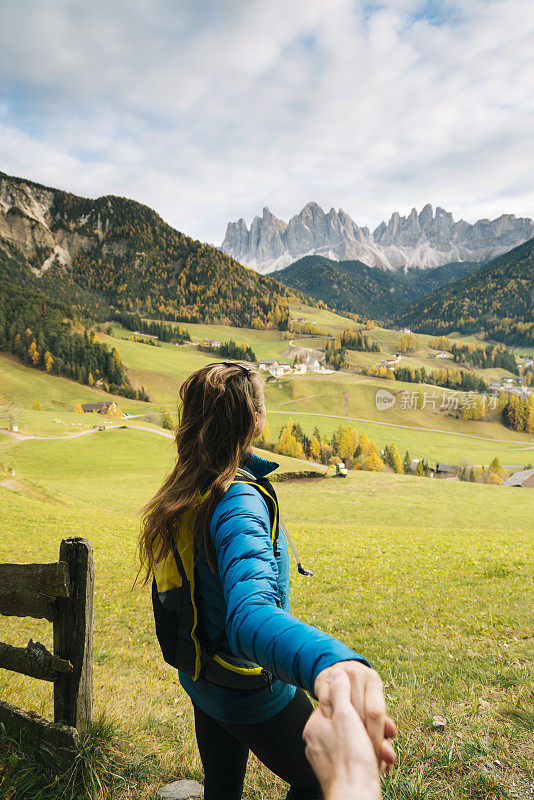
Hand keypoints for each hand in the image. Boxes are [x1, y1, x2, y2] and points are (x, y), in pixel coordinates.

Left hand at [304, 670, 380, 799]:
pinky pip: (356, 762)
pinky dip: (371, 761)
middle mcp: (317, 743)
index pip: (337, 706)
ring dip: (375, 746)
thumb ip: (340, 692)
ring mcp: (326, 761)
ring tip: (387, 755)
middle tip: (388, 736)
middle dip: (371, 731)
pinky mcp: (338, 776)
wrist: (355, 798)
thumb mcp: (345, 716)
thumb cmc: (351, 758)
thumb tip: (337, 673)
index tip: (374, 715)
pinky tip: (382, 765)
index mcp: (314, 726)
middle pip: (348, 727)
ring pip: (356, 745)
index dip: (358, 708)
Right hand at [314, 660, 395, 770]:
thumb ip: (382, 719)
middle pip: (359, 712)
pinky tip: (332, 734)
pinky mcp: (322, 679)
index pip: (376, 712)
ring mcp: (339, 674)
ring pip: (343, 709)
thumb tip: (391, 736)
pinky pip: (326, 705)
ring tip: (348, 751)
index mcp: (373, 679)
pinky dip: (329, 721)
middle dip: (362, 738)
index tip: (376, 756)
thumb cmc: (359, 694)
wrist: (337, 670)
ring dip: (344, 732)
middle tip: (362, 758)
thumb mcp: (371, 701)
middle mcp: (358, 674)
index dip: (376, 736)